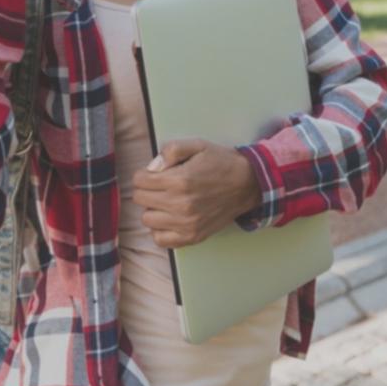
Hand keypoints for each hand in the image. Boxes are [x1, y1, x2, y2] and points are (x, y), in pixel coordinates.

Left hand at [130, 139, 260, 248]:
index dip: (144, 174)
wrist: (247, 184)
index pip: (139, 181)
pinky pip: (160, 240)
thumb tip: (152, 167)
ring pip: (147, 220)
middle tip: (160, 186)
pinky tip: (170, 218)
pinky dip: (160, 230)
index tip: (155, 173)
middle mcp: (181, 205)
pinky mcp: (192, 236)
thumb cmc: (221, 163)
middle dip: (147, 189)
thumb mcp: (198, 145)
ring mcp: (186, 223)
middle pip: (140, 200)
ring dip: (153, 209)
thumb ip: (171, 150)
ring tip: (166, 201)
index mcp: (179, 180)